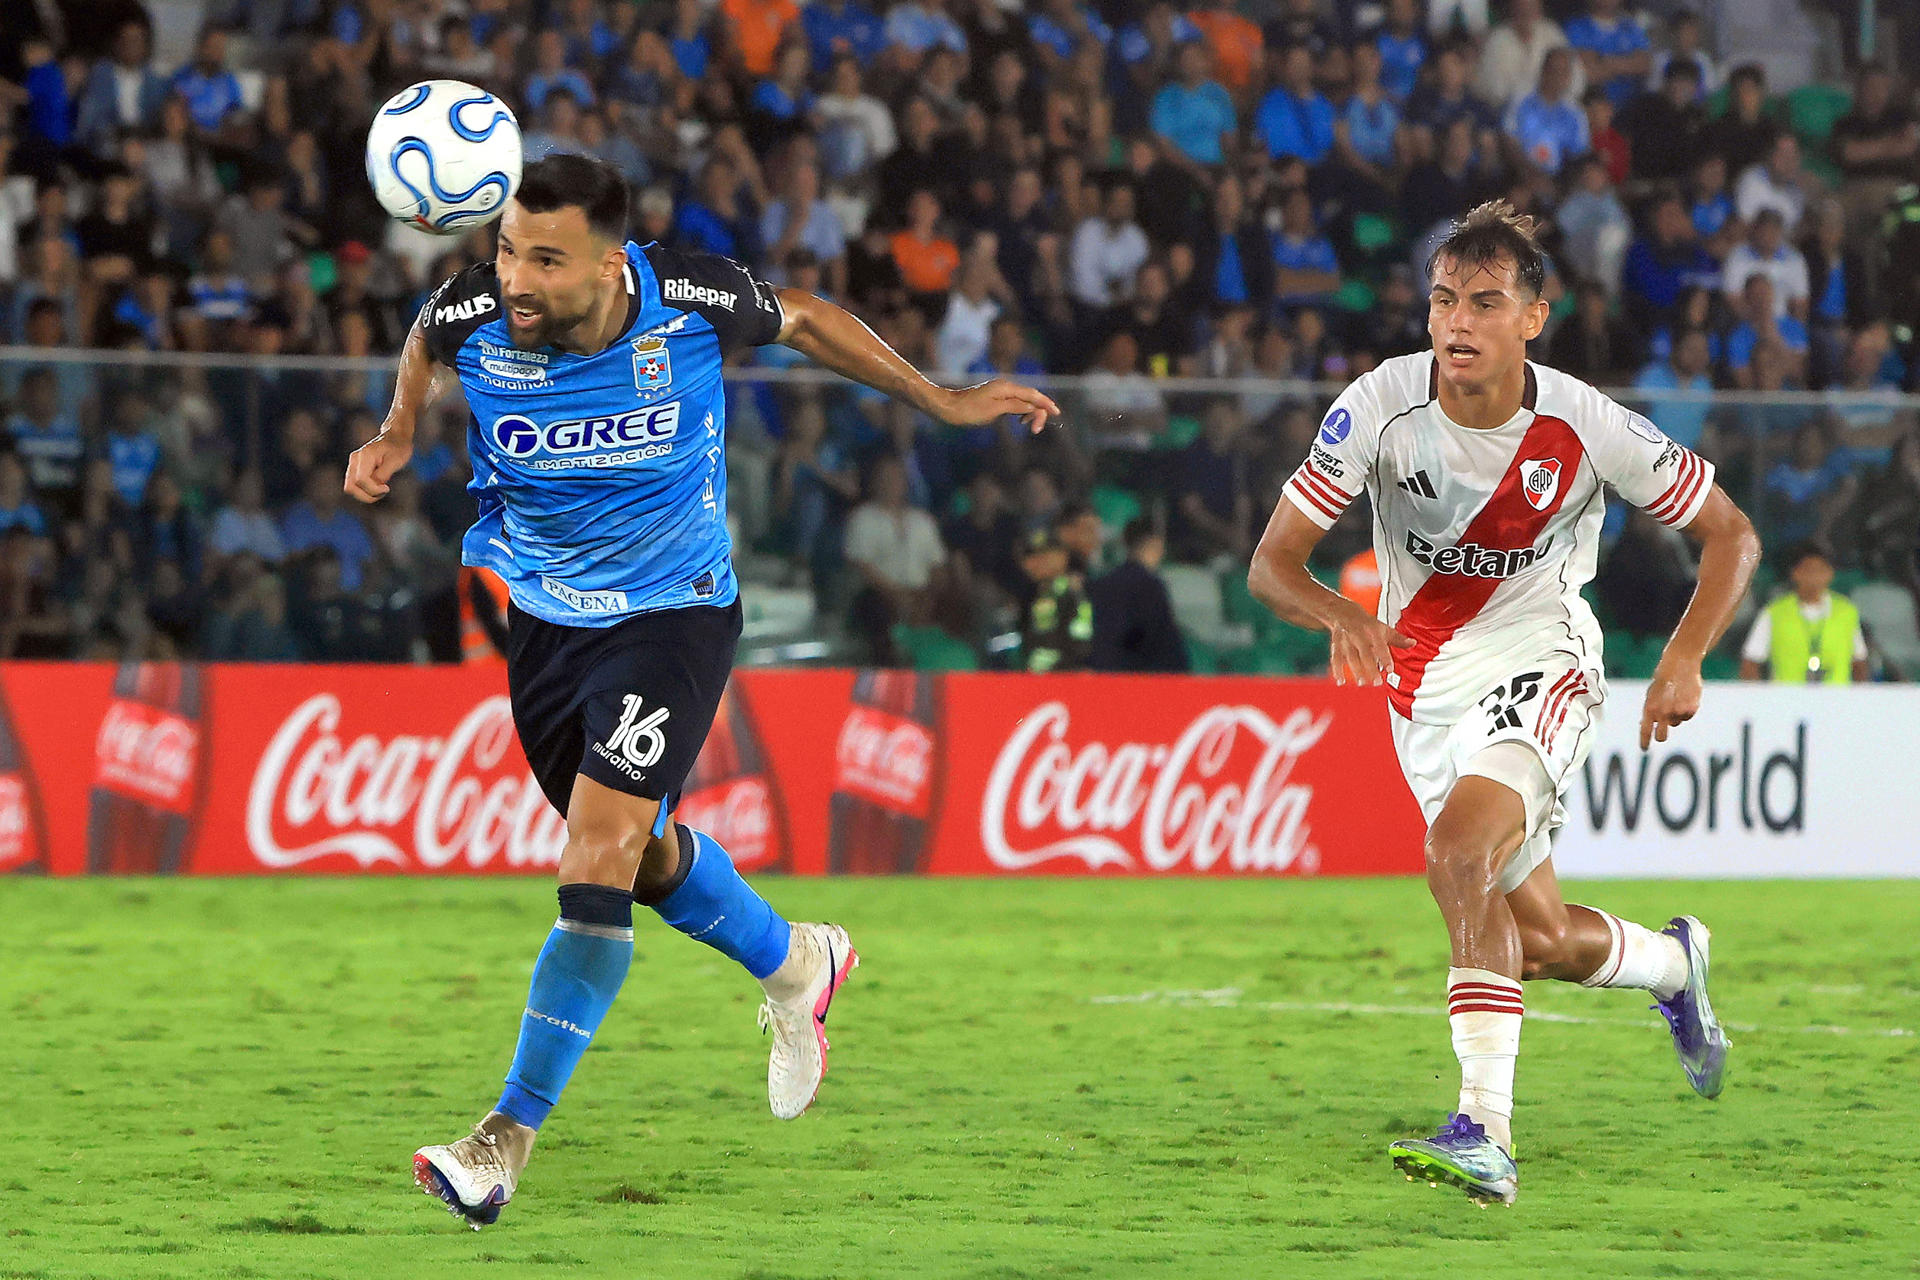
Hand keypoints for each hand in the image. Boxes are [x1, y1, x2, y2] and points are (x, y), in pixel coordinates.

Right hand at [344, 430, 411, 502]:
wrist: (396, 437)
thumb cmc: (399, 448)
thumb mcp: (396, 461)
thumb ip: (383, 474)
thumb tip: (375, 487)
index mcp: (365, 455)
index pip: (360, 480)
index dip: (373, 490)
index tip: (387, 488)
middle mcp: (355, 459)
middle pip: (350, 487)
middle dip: (368, 495)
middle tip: (384, 491)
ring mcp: (353, 463)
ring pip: (350, 488)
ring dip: (366, 495)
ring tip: (381, 490)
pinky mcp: (355, 468)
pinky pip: (354, 486)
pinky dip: (365, 491)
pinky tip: (378, 487)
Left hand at [936, 379, 1060, 433]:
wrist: (949, 407)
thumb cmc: (969, 410)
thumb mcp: (994, 410)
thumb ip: (1015, 406)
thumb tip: (1033, 405)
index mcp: (1006, 388)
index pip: (1033, 395)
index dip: (1046, 404)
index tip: (1057, 413)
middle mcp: (1006, 386)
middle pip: (1031, 397)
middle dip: (1038, 412)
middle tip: (1035, 430)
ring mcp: (1001, 391)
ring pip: (1024, 400)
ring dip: (1031, 412)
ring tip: (1029, 427)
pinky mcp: (996, 397)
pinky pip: (1016, 402)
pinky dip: (1022, 411)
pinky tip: (1021, 420)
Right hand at [1327, 601, 1413, 686]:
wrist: (1343, 612)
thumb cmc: (1366, 623)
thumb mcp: (1383, 628)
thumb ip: (1397, 638)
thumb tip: (1413, 643)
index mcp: (1372, 630)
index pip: (1380, 645)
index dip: (1385, 658)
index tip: (1390, 670)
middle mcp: (1358, 635)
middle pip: (1364, 653)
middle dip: (1370, 668)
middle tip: (1377, 682)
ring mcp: (1346, 640)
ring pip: (1350, 657)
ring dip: (1355, 670)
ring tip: (1361, 683)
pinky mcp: (1336, 645)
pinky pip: (1336, 658)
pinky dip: (1337, 670)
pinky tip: (1340, 681)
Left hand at [1640, 655, 1703, 748]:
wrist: (1679, 664)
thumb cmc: (1663, 680)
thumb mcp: (1651, 695)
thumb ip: (1650, 711)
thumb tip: (1646, 725)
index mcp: (1649, 708)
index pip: (1645, 730)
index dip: (1644, 742)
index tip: (1644, 749)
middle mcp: (1662, 712)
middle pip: (1662, 737)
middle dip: (1660, 736)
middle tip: (1661, 733)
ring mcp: (1677, 711)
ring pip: (1676, 724)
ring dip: (1675, 716)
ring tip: (1675, 700)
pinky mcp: (1691, 708)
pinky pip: (1687, 717)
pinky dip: (1686, 711)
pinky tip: (1684, 698)